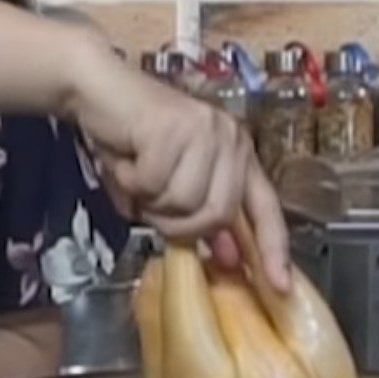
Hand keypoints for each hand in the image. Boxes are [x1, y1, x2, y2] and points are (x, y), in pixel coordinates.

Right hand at [66, 40, 289, 291]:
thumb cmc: (136, 142)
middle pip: (217, 214)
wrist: (99, 89)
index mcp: (239, 155)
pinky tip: (125, 160)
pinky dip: (131, 182)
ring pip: (184, 202)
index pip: (266, 210)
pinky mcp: (174, 124)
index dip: (273, 250)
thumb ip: (204, 219)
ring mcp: (205, 129)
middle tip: (152, 204)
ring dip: (150, 201)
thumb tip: (229, 257)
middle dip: (178, 223)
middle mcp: (230, 139)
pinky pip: (154, 184)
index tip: (280, 286)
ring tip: (137, 175)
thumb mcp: (174, 187)